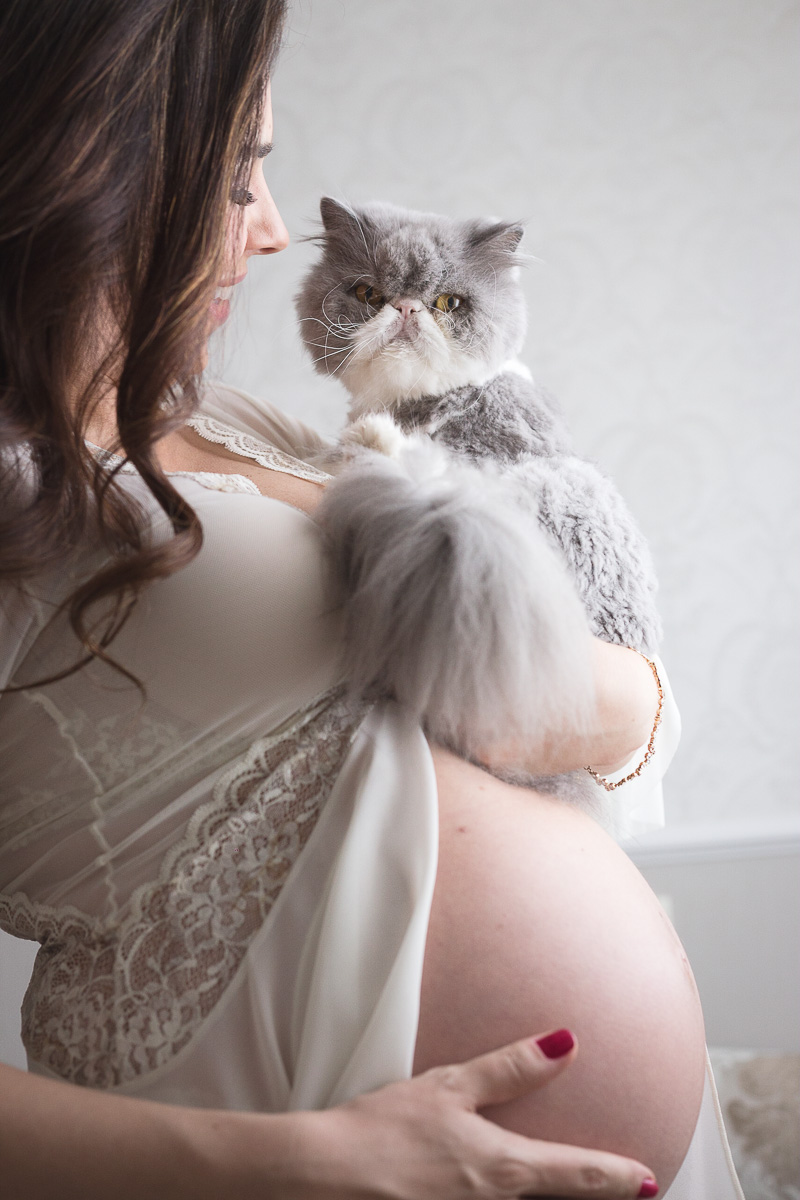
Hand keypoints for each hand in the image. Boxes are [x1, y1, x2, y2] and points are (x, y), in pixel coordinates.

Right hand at [298, 1029, 657, 1198]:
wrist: (324, 1179)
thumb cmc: (382, 1130)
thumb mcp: (449, 1087)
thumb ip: (510, 1069)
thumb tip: (567, 1044)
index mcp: (504, 1168)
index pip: (578, 1174)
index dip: (619, 1178)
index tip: (649, 1180)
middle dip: (592, 1195)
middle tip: (626, 1189)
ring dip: (552, 1197)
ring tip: (566, 1186)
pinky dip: (507, 1198)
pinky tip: (490, 1183)